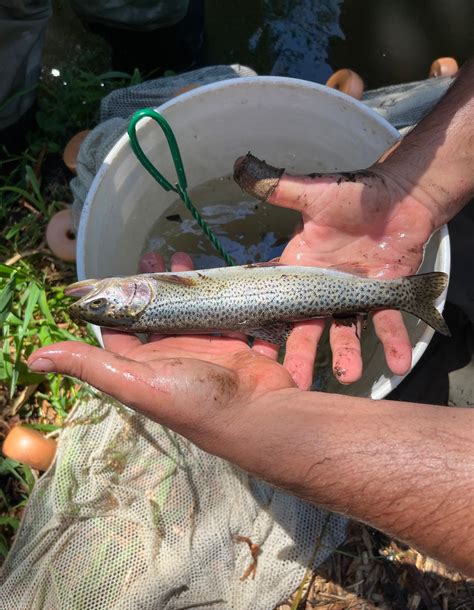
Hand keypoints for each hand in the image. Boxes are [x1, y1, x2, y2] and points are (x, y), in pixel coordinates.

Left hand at [28, 253, 294, 455]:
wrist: (257, 414)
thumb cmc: (194, 399)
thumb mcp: (135, 382)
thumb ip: (90, 365)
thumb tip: (34, 359)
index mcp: (145, 364)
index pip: (120, 330)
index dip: (115, 304)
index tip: (117, 272)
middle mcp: (172, 355)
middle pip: (158, 313)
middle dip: (154, 284)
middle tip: (155, 253)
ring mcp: (206, 348)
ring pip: (191, 309)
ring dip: (186, 284)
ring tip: (183, 256)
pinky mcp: (234, 343)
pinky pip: (224, 313)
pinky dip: (222, 296)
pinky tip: (221, 275)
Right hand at [234, 154, 436, 387]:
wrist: (399, 195)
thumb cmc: (354, 194)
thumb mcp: (313, 193)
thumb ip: (278, 187)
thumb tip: (238, 165)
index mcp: (300, 269)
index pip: (277, 301)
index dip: (265, 327)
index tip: (254, 352)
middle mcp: (322, 289)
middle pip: (308, 327)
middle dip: (302, 354)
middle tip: (295, 381)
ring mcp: (353, 296)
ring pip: (346, 330)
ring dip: (347, 354)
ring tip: (349, 376)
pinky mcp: (383, 296)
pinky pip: (388, 322)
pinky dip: (394, 343)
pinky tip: (398, 365)